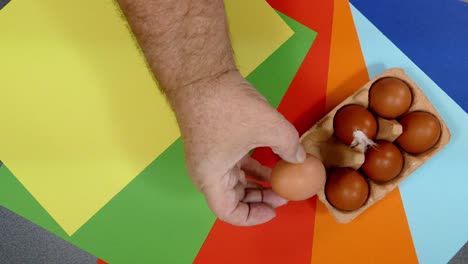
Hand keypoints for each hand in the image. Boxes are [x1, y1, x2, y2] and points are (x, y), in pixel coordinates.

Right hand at [172, 70, 305, 225]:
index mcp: (211, 177)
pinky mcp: (213, 143)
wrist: (201, 75)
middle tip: (283, 196)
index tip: (274, 210)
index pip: (228, 212)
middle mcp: (205, 172)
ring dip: (256, 183)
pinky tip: (270, 163)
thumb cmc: (227, 105)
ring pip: (234, 181)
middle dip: (259, 199)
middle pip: (232, 198)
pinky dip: (251, 168)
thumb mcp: (269, 127)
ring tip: (281, 182)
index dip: (253, 216)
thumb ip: (289, 146)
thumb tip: (298, 158)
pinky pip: (233, 164)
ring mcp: (208, 157)